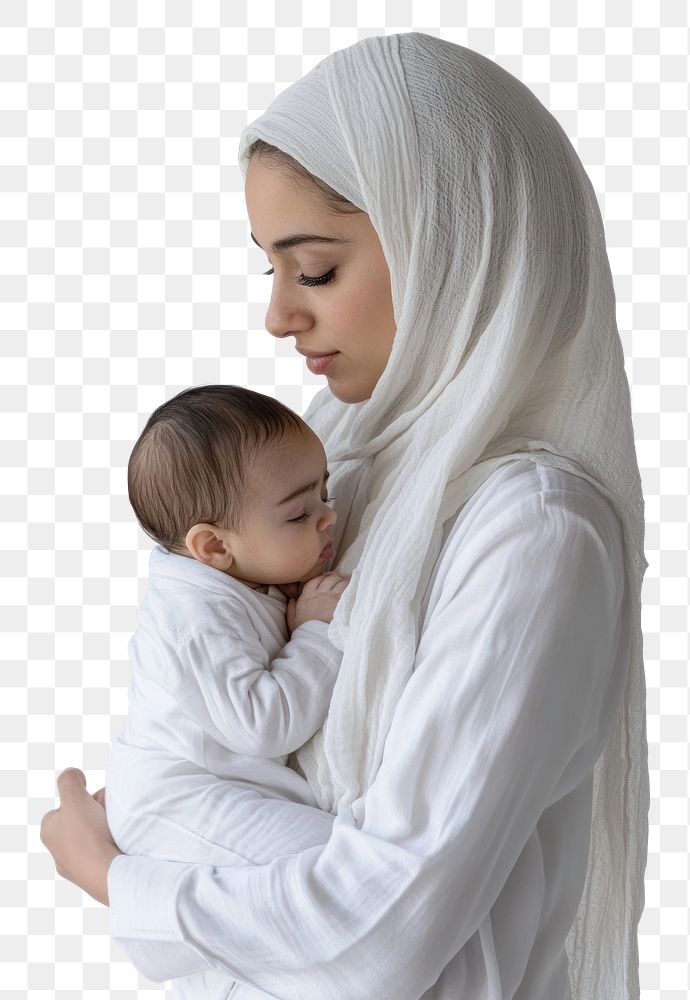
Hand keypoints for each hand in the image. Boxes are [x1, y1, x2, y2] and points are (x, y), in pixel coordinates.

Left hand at [40, 768, 122, 905]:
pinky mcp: (95, 876)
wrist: (108, 874)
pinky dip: (114, 845)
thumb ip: (68, 779)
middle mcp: (59, 851)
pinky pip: (106, 852)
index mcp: (50, 832)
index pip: (66, 805)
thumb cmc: (87, 836)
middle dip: (98, 810)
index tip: (95, 801)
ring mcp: (77, 867)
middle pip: (83, 818)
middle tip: (110, 812)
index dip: (83, 798)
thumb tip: (73, 775)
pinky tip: (121, 843)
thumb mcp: (73, 796)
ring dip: (108, 827)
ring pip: (95, 835)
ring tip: (119, 827)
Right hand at [287, 572, 350, 631]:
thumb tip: (291, 600)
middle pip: (329, 578)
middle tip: (339, 579)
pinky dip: (350, 586)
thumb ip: (291, 608)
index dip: (321, 578)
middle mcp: (319, 593)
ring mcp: (331, 596)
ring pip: (339, 581)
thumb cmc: (304, 631)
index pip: (314, 580)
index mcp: (306, 596)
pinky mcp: (340, 601)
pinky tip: (353, 587)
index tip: (326, 579)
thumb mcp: (292, 621)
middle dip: (334, 577)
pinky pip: (347, 588)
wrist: (315, 637)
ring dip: (343, 580)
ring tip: (348, 582)